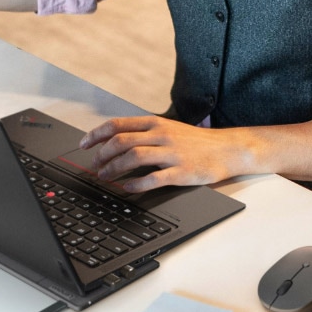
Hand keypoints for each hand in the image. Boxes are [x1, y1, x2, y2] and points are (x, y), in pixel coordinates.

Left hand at [80, 116, 253, 192]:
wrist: (228, 149)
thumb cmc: (195, 142)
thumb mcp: (168, 128)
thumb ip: (144, 133)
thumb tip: (115, 141)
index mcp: (155, 123)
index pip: (118, 124)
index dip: (97, 134)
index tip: (84, 145)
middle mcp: (162, 135)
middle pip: (122, 141)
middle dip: (102, 155)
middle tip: (95, 166)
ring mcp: (172, 153)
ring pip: (134, 157)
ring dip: (114, 168)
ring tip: (105, 177)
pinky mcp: (182, 171)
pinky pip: (154, 178)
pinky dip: (137, 184)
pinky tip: (127, 188)